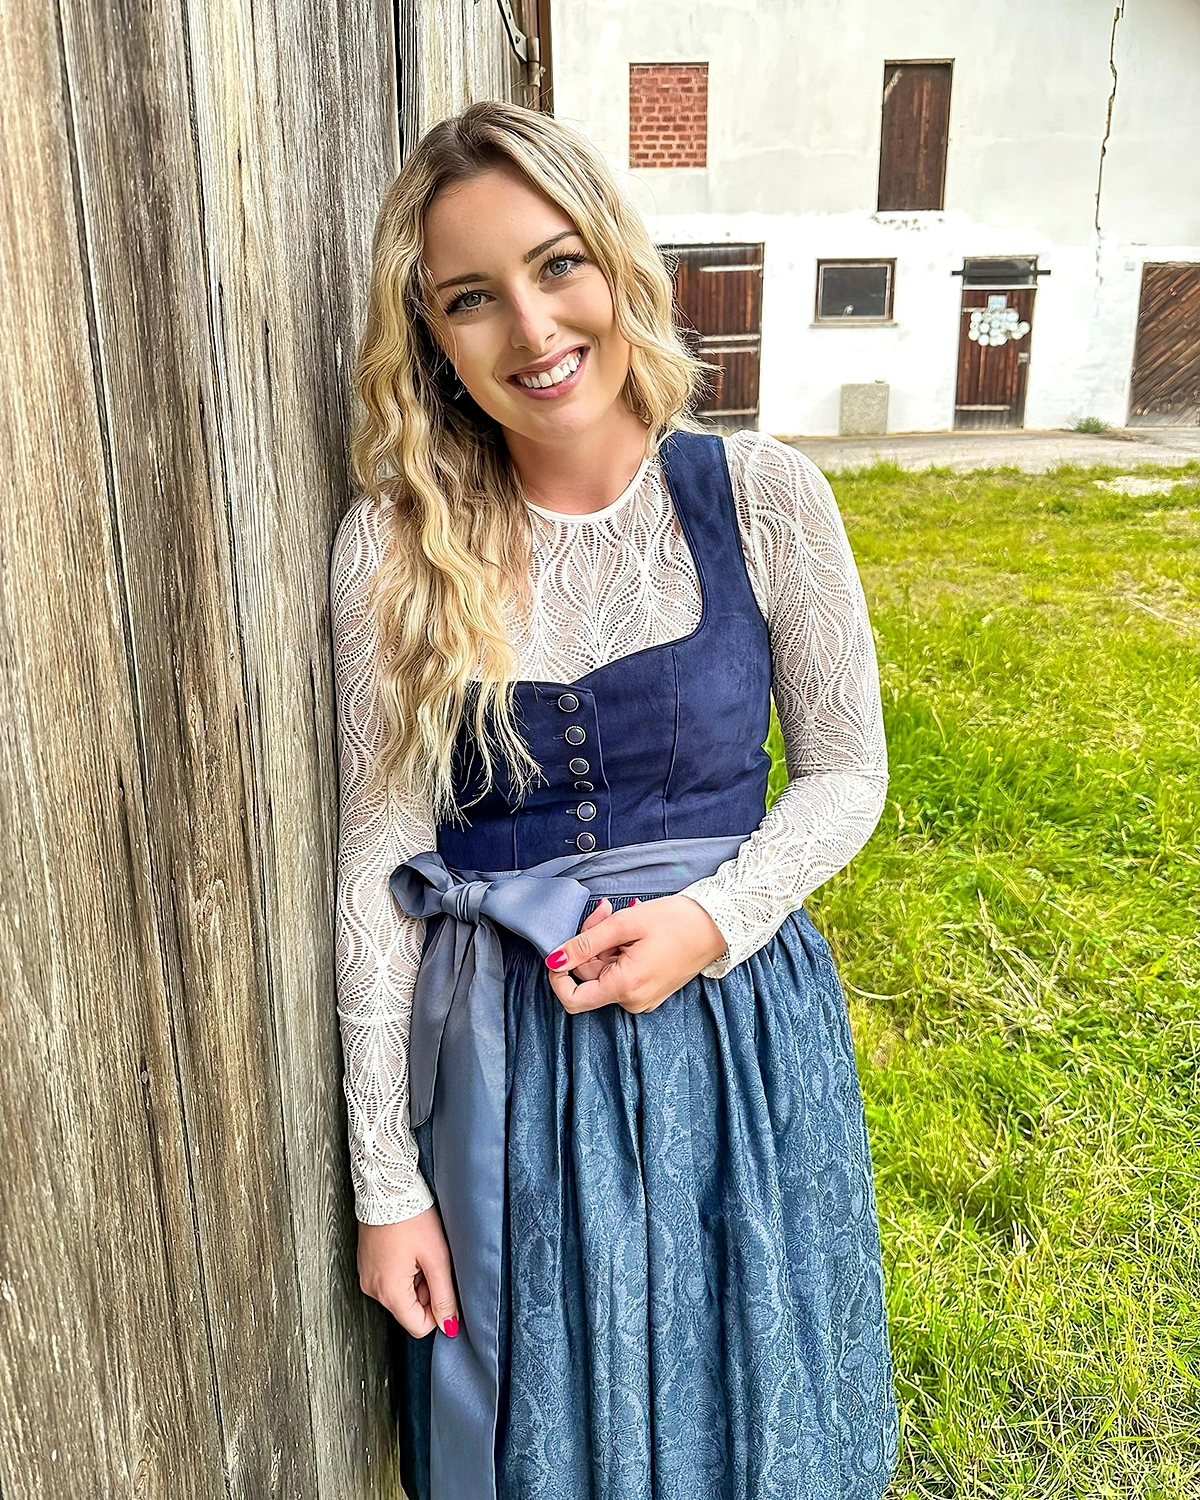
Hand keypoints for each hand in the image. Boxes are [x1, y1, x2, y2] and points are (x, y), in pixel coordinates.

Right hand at [357, 1205, 459, 1339]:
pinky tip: (406, 1248)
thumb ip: (444, 1296)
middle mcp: (373, 1290)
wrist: (385, 1188)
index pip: (418, 1327)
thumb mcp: (436, 1258)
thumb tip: (449, 1326)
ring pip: (400, 1295)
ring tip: (417, 1250)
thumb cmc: (411, 1217)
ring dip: (414, 1279)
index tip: (442, 1284)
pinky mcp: (366, 1265)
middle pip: (409, 1310)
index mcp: (390, 1293)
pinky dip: (402, 1270)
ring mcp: (366, 1277)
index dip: (437, 1311)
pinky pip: (389, 1280)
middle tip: (429, 1260)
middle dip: (425, 1291)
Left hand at [544, 894, 727, 1013]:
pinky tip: (632, 929)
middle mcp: (633, 1000)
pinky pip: (622, 972)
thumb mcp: (624, 924)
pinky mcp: (651, 989)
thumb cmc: (677, 922)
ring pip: (605, 970)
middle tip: (603, 910)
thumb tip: (554, 960)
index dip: (558, 976)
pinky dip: (620, 950)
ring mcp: (643, 997)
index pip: (573, 999)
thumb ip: (585, 943)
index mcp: (625, 987)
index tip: (559, 951)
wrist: (718, 925)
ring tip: (622, 913)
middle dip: (589, 942)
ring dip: (605, 942)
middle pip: (590, 976)